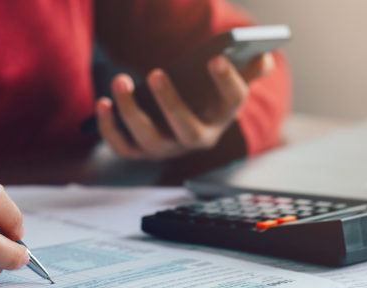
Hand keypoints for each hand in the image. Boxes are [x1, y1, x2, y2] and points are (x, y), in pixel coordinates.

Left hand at [96, 53, 274, 159]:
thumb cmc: (202, 98)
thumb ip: (246, 70)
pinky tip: (101, 103)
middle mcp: (195, 139)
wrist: (177, 124)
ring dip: (130, 111)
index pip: (232, 102)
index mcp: (222, 118)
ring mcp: (166, 149)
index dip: (227, 81)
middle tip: (156, 72)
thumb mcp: (224, 85)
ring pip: (148, 138)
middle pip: (186, 129)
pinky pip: (121, 146)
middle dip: (170, 103)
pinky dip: (108, 127)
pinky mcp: (139, 152)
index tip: (216, 57)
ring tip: (119, 80)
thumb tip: (265, 58)